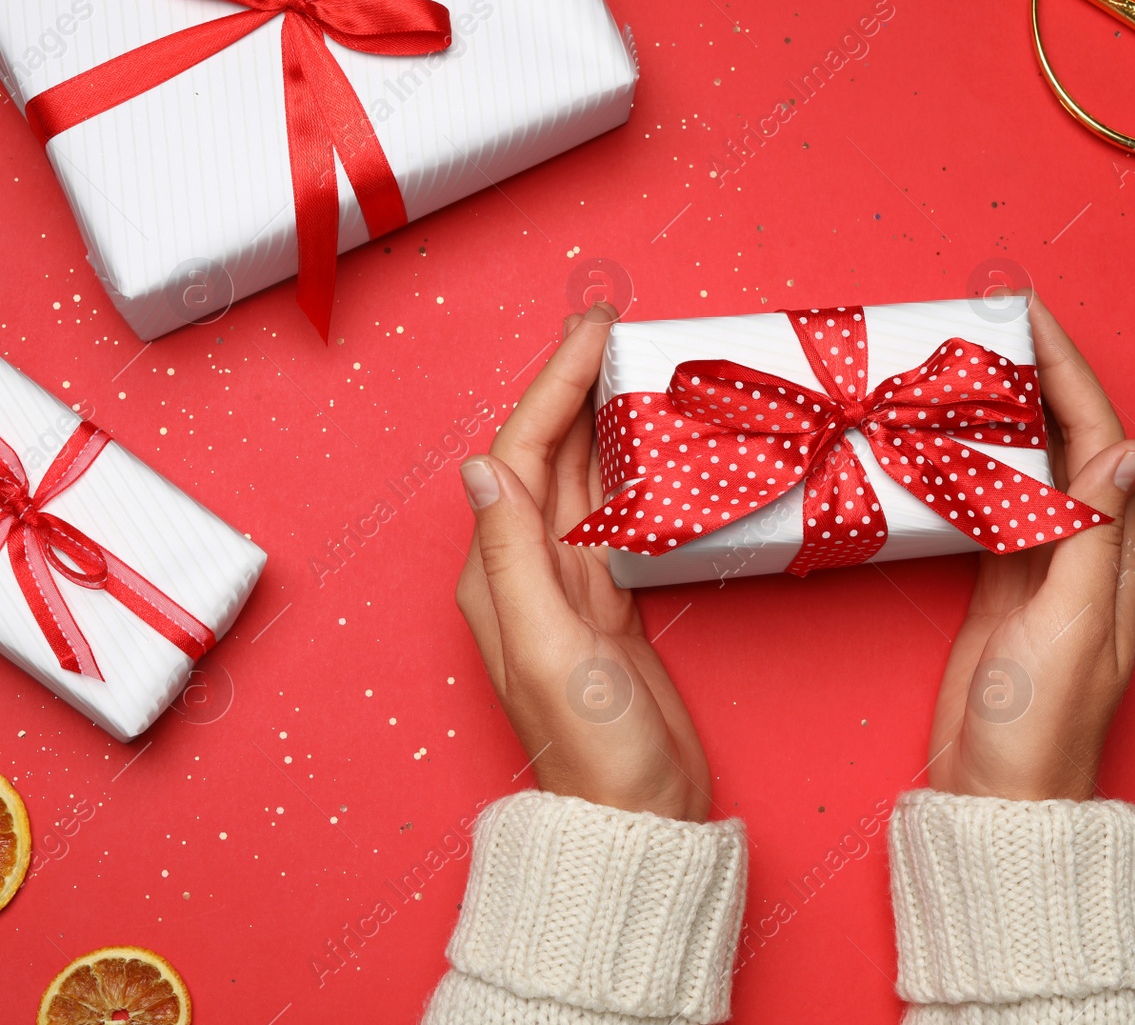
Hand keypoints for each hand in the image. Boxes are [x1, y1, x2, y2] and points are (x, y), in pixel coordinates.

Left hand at [454, 303, 711, 821]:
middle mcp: (525, 568)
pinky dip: (626, 463)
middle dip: (573, 382)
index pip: (522, 454)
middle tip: (614, 324)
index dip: (554, 384)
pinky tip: (645, 439)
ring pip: (580, 475)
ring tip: (629, 361)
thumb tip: (484, 468)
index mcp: (499, 574)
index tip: (593, 330)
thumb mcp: (550, 650)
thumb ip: (516, 559)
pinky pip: (611, 510)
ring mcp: (568, 583)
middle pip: (547, 452)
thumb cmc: (595, 746)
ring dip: (598, 414)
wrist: (639, 813)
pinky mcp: (607, 599)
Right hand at [926, 291, 1134, 800]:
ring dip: (1003, 409)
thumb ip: (1095, 536)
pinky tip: (949, 434)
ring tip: (965, 360)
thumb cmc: (1042, 724)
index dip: (1068, 372)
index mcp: (1118, 554)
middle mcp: (1086, 549)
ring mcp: (1040, 565)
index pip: (1099, 439)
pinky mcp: (999, 584)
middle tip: (987, 322)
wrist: (999, 795)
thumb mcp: (1073, 625)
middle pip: (1065, 440)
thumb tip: (1128, 447)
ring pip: (1027, 465)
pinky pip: (992, 503)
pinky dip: (973, 461)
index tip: (1029, 317)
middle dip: (1034, 375)